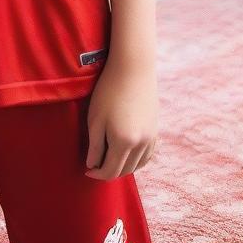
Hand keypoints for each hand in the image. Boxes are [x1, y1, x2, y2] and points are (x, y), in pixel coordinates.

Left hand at [84, 59, 158, 179]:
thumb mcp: (95, 118)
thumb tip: (92, 165)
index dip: (97, 174)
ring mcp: (151, 137)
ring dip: (124, 167)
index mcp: (124, 142)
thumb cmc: (109, 90)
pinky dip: (137, 160)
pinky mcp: (156, 130)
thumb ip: (94, 145)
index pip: (110, 171)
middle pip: (125, 170)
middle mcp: (141, 144)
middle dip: (109, 172)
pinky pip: (148, 155)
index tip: (87, 170)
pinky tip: (128, 154)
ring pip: (138, 165)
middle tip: (96, 165)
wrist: (133, 68)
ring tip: (110, 159)